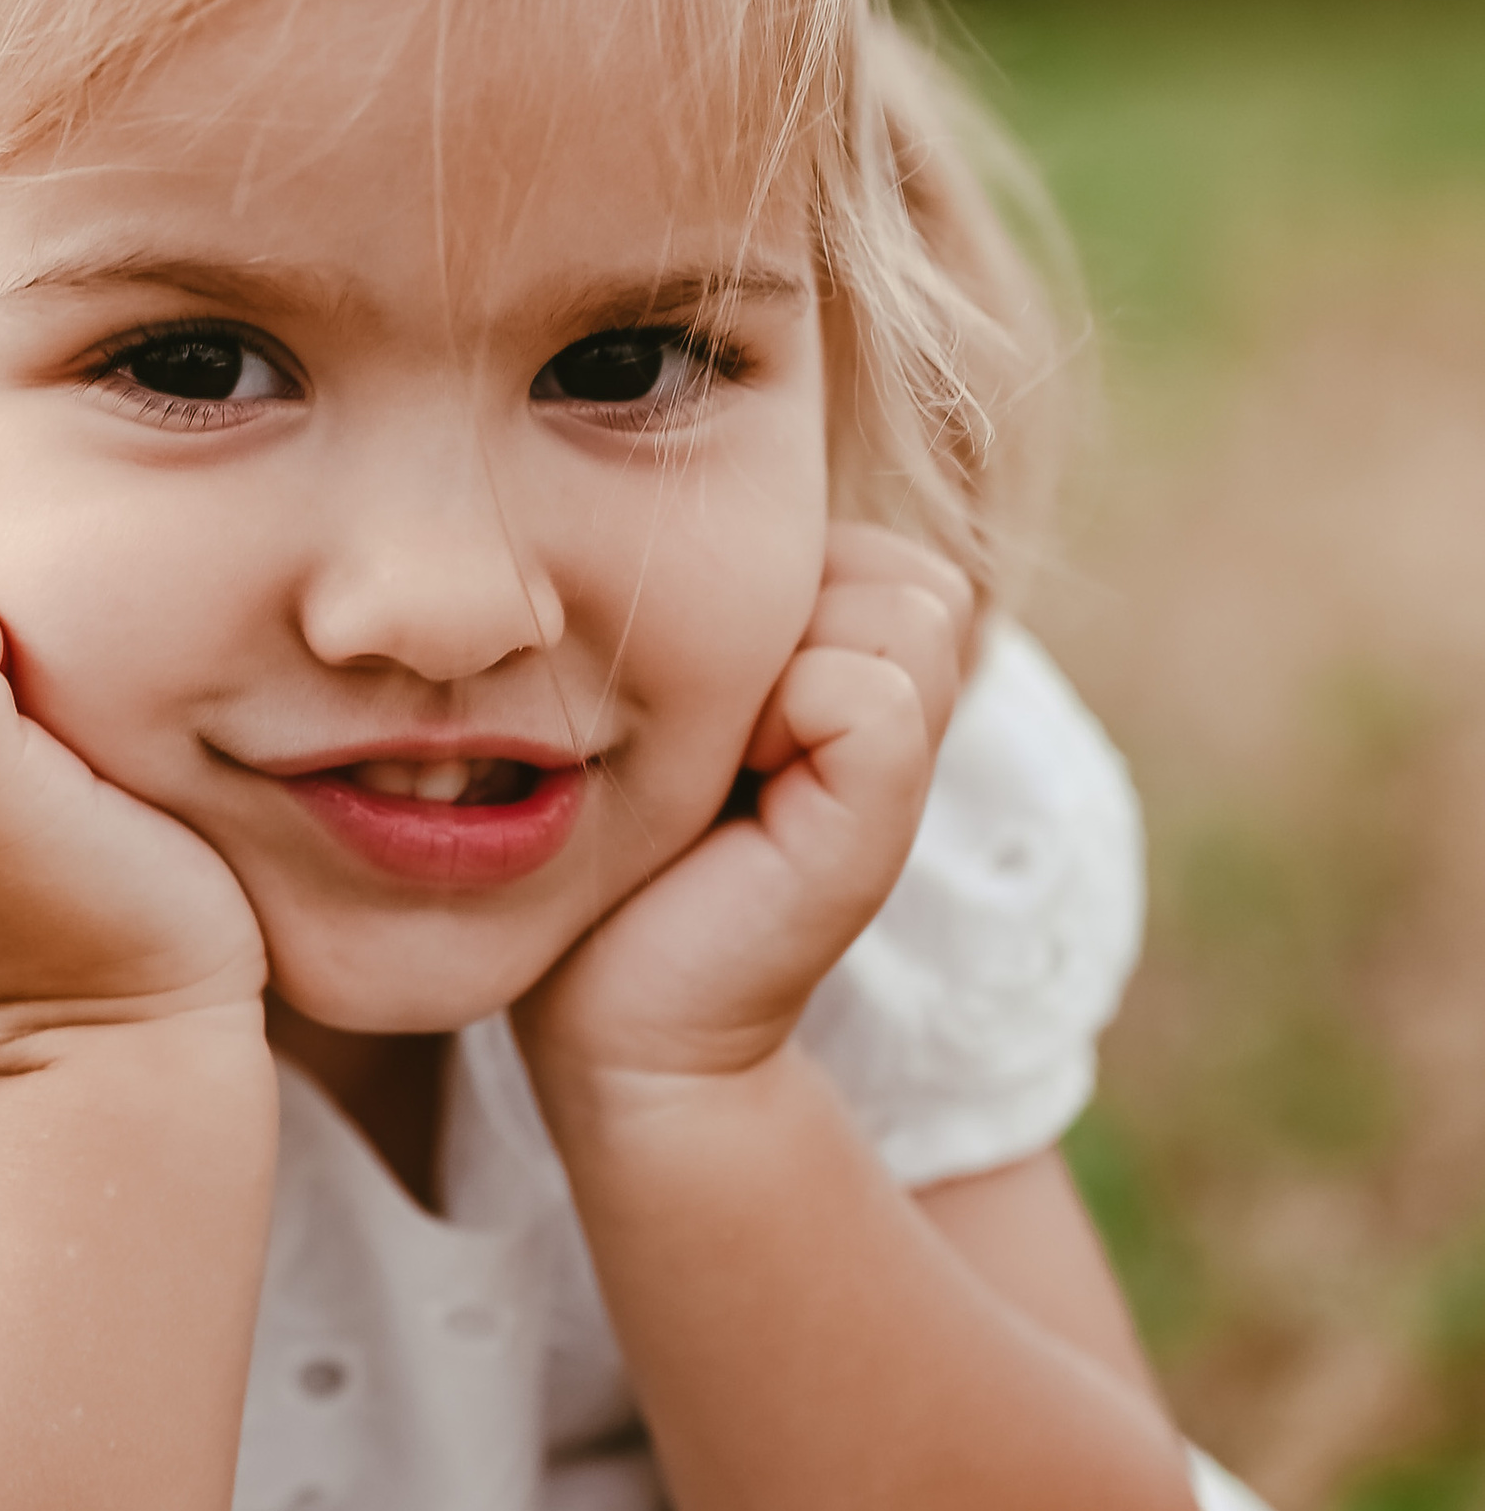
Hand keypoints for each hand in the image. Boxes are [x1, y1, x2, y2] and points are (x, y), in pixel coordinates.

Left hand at [516, 525, 972, 1107]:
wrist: (609, 1019)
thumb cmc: (606, 850)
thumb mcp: (652, 701)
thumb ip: (711, 601)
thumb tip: (696, 491)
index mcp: (852, 659)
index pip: (861, 535)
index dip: (764, 587)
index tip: (694, 696)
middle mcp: (898, 700)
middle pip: (892, 560)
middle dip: (784, 611)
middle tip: (709, 728)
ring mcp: (905, 762)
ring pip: (899, 605)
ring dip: (781, 658)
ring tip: (721, 755)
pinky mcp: (882, 823)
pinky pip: (870, 692)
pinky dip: (791, 714)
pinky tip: (736, 787)